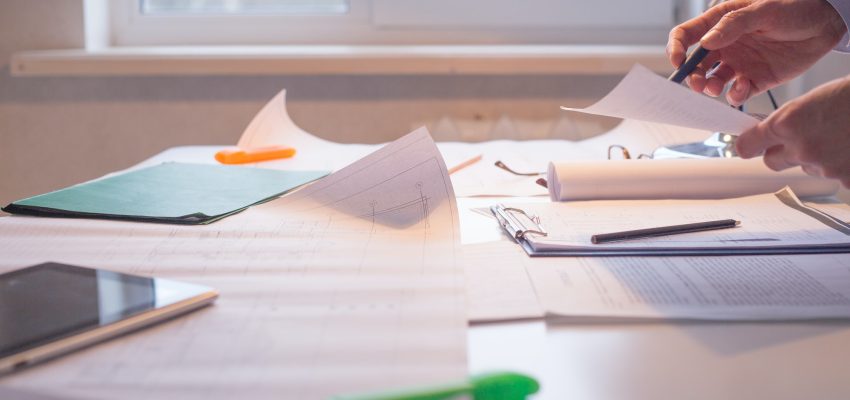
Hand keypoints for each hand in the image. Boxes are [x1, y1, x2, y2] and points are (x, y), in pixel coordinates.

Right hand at [667, 0, 845, 104]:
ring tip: (717, 88)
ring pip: (713, 81)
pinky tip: (743, 87)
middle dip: (692, 76)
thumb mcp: (763, 10)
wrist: (826, 23)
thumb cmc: (796, 7)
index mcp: (720, 23)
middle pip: (696, 64)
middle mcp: (726, 45)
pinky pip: (737, 93)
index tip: (677, 62)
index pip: (687, 35)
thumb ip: (733, 25)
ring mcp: (739, 63)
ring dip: (710, 87)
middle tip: (697, 84)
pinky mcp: (755, 79)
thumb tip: (706, 42)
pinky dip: (735, 95)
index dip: (676, 49)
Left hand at [736, 75, 849, 187]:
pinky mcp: (846, 179)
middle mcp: (801, 148)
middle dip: (782, 152)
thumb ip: (788, 120)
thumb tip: (770, 133)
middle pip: (773, 161)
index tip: (747, 145)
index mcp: (787, 124)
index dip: (747, 145)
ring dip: (819, 156)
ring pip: (808, 167)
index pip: (748, 145)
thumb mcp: (813, 99)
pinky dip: (844, 166)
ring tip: (841, 135)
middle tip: (802, 138)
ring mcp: (825, 166)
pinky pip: (836, 176)